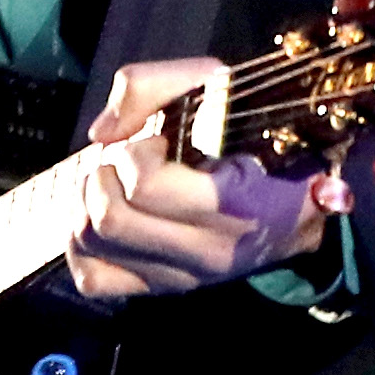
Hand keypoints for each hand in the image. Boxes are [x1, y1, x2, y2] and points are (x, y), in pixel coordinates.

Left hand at [65, 60, 348, 306]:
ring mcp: (183, 277)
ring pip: (92, 243)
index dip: (137, 154)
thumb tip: (102, 133)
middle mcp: (210, 250)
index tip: (159, 144)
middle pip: (109, 218)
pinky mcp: (159, 289)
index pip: (146, 186)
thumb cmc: (255, 141)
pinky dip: (80, 245)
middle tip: (126, 163)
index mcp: (236, 202)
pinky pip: (90, 278)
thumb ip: (154, 85)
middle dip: (105, 177)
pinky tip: (100, 218)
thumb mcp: (219, 87)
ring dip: (88, 203)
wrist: (294, 212)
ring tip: (114, 185)